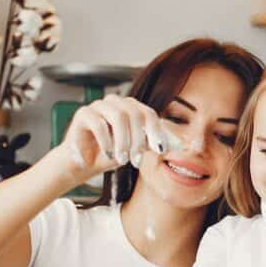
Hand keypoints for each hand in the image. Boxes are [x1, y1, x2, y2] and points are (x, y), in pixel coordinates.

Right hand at [51, 94, 179, 188]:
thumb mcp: (137, 150)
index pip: (149, 113)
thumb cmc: (113, 155)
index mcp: (131, 108)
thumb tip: (181, 146)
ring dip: (123, 142)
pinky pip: (99, 124)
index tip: (160, 151)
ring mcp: (98, 105)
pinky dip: (107, 142)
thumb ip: (154, 143)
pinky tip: (108, 155)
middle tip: (136, 161)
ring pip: (118, 117)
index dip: (156, 131)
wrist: (86, 164)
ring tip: (122, 159)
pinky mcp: (83, 114)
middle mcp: (116, 102)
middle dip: (138, 140)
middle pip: (135, 114)